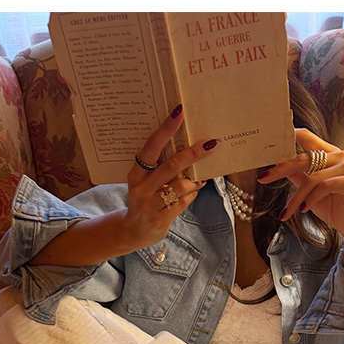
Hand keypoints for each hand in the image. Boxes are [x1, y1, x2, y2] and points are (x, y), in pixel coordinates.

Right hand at [125, 108, 216, 247]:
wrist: (132, 231)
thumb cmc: (144, 199)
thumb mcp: (146, 181)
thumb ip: (162, 167)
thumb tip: (190, 148)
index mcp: (136, 173)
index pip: (151, 146)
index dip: (166, 129)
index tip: (179, 112)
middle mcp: (141, 187)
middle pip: (170, 166)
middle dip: (193, 154)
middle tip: (211, 143)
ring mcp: (150, 204)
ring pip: (181, 186)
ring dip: (194, 181)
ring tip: (200, 179)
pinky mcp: (160, 219)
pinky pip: (184, 202)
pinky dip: (192, 194)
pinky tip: (192, 192)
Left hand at [257, 127, 343, 242]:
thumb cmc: (330, 205)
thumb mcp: (307, 189)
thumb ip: (296, 174)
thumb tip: (276, 162)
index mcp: (328, 153)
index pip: (306, 136)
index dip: (288, 135)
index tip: (268, 142)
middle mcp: (340, 156)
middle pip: (305, 158)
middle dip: (281, 169)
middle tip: (263, 178)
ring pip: (313, 177)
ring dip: (297, 196)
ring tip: (288, 210)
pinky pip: (325, 186)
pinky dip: (311, 199)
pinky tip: (304, 209)